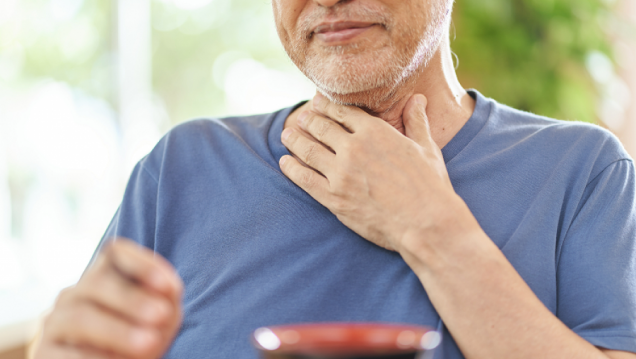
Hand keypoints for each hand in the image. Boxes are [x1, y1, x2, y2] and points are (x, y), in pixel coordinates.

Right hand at [34, 238, 182, 358]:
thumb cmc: (143, 337)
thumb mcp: (161, 318)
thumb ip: (167, 299)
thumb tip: (168, 289)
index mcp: (104, 275)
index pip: (116, 253)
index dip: (142, 265)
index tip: (170, 287)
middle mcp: (75, 294)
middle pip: (97, 282)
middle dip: (133, 299)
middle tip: (163, 316)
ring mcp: (55, 322)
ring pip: (80, 317)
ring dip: (117, 331)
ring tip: (149, 343)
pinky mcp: (45, 354)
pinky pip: (67, 353)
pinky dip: (97, 357)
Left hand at [280, 93, 464, 253]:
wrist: (426, 224)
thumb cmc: (430, 186)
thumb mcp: (426, 148)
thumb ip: (416, 121)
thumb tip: (418, 98)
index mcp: (375, 132)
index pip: (342, 112)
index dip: (327, 106)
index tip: (318, 103)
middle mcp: (353, 148)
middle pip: (321, 127)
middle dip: (309, 120)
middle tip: (301, 118)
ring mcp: (340, 174)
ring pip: (308, 150)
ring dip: (294, 139)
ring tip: (287, 134)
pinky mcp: (333, 198)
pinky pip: (304, 179)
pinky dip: (291, 168)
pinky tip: (285, 162)